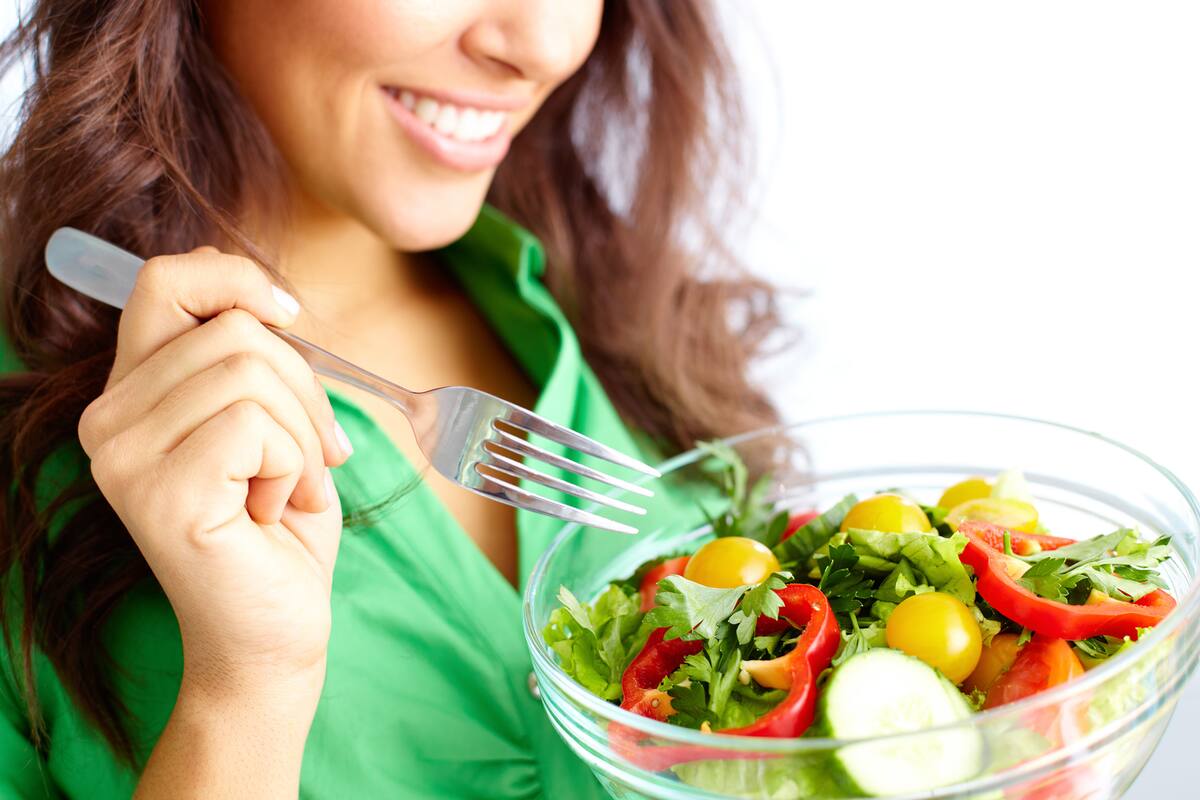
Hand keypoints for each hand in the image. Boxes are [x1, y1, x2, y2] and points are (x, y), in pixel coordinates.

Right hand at [78, 248, 351, 703]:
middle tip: (318, 455)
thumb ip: (253, 360)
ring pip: (250, 371)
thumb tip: (273, 300)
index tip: (290, 314)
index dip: (237, 278)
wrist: (274, 631)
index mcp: (132, 393)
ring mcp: (124, 457)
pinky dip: (294, 465)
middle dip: (304, 387)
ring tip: (291, 489)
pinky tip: (274, 510)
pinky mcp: (158, 492)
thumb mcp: (273, 422)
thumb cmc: (280, 524)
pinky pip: (254, 424)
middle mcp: (108, 420)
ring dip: (303, 434)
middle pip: (233, 328)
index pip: (165, 281)